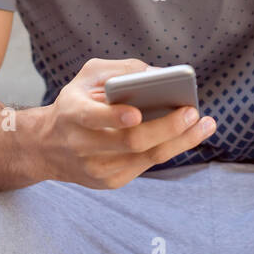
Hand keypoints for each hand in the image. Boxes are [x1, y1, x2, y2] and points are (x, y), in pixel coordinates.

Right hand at [36, 58, 215, 188]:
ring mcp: (96, 168)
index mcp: (72, 113)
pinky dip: (171, 149)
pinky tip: (189, 135)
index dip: (114, 118)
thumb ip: (121, 70)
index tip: (137, 113)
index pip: (92, 118)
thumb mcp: (88, 76)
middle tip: (192, 112)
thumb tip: (160, 74)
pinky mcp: (109, 182)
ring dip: (180, 141)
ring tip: (206, 125)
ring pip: (145, 157)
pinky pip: (146, 166)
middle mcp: (82, 145)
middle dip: (165, 127)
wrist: (47, 146)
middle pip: (130, 141)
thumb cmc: (77, 101)